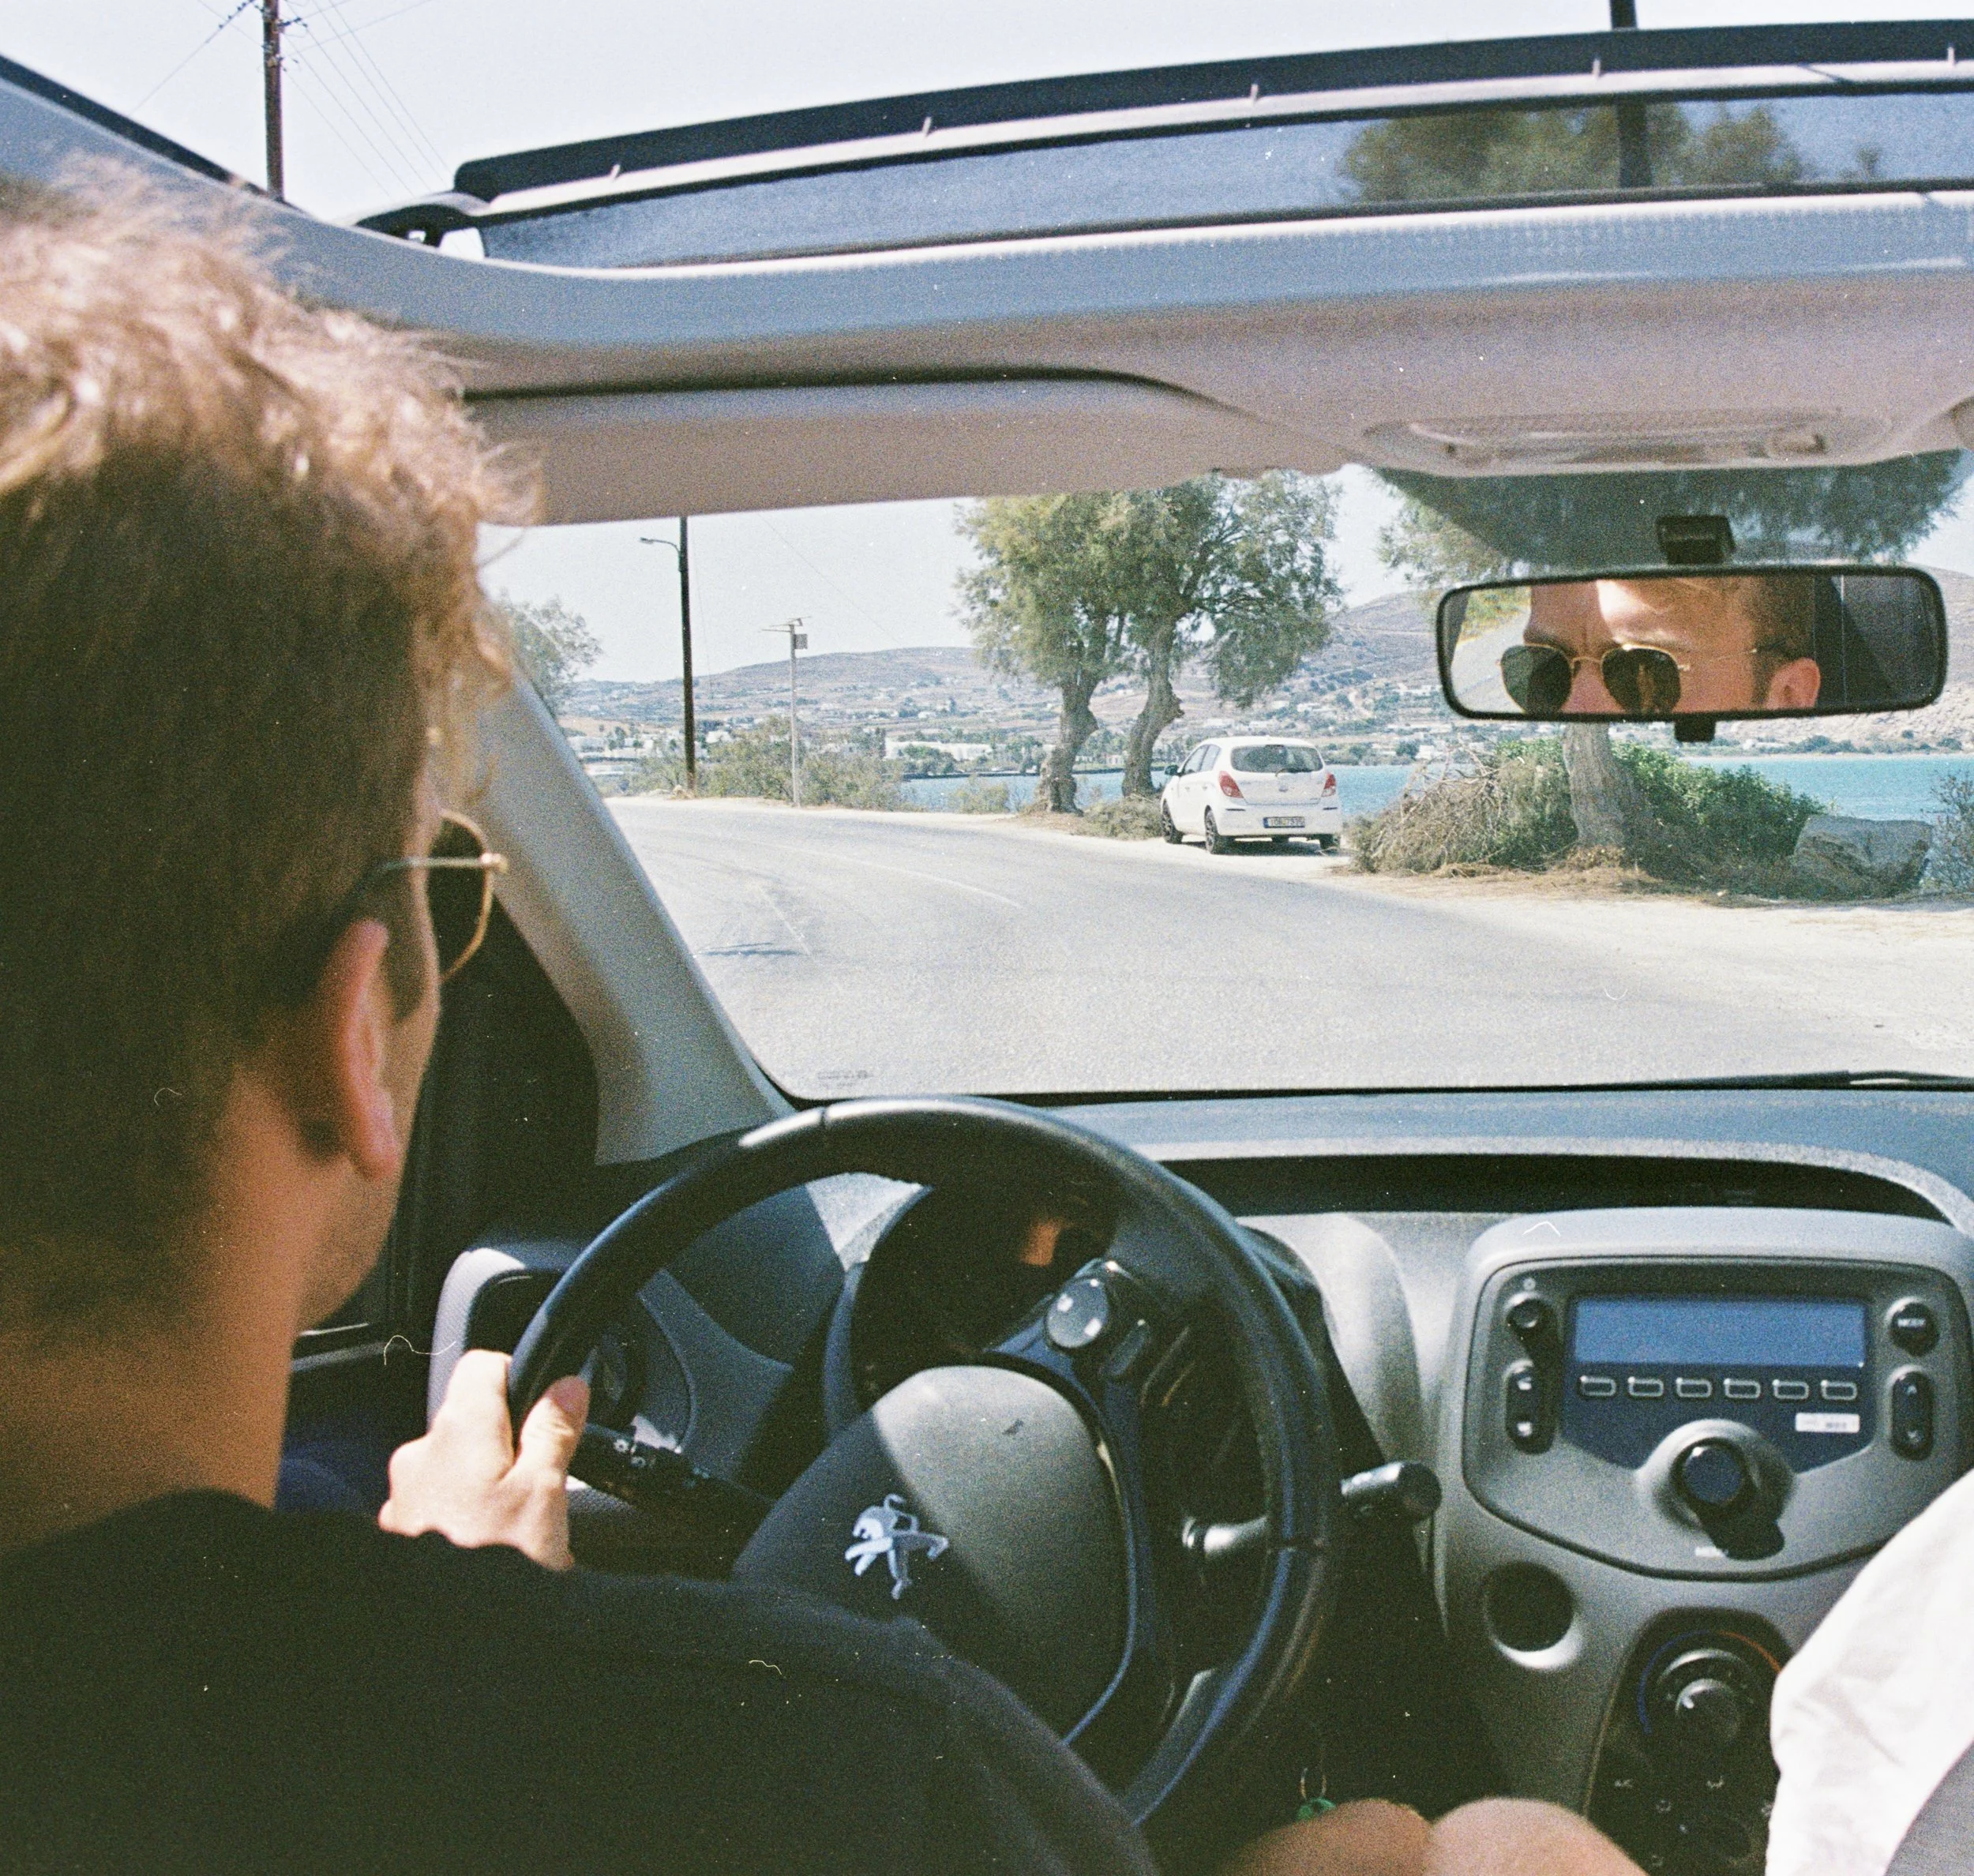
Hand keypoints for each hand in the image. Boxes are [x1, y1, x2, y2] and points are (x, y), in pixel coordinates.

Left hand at [379, 1349, 589, 1569]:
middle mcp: (419, 1456)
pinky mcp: (395, 1538)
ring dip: (484, 1486)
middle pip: (471, 1421)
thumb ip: (554, 1430)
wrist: (444, 1650)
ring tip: (517, 1532)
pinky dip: (462, 1519)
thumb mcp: (546, 1492)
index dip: (519, 1377)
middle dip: (508, 1443)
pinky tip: (487, 1554)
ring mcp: (402, 1498)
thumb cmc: (494, 1569)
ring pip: (455, 1468)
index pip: (481, 1365)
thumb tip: (566, 1386)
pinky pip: (437, 1507)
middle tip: (542, 1487)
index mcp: (457, 1431)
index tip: (547, 1410)